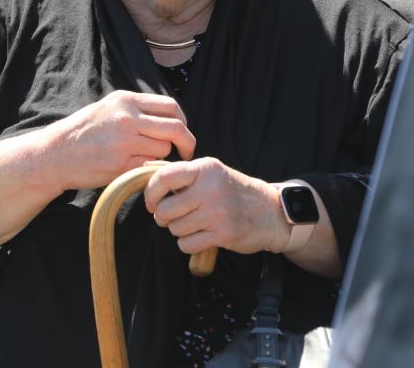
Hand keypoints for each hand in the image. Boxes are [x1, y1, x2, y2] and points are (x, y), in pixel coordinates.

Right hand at [42, 90, 195, 191]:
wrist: (55, 154)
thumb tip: (170, 117)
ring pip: (163, 149)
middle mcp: (127, 118)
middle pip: (175, 128)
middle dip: (186, 142)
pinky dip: (150, 169)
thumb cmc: (84, 131)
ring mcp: (124, 142)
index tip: (183, 132)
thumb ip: (137, 109)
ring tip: (146, 158)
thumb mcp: (109, 107)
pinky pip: (150, 166)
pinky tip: (139, 168)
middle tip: (186, 152)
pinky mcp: (121, 165)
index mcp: (126, 100)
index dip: (183, 121)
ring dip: (162, 156)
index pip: (171, 106)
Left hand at [143, 158, 289, 255]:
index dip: (151, 193)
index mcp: (205, 169)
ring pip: (175, 229)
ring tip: (195, 224)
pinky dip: (189, 243)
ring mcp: (217, 212)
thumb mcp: (212, 173)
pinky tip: (201, 235)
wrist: (269, 211)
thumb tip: (145, 174)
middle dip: (164, 217)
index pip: (164, 177)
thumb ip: (184, 174)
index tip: (152, 202)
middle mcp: (210, 188)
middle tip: (174, 216)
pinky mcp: (222, 233)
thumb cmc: (233, 191)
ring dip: (180, 230)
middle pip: (165, 210)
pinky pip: (187, 244)